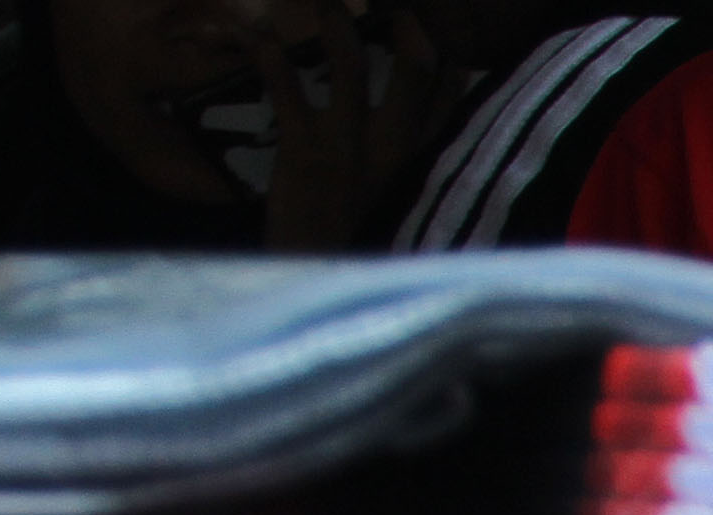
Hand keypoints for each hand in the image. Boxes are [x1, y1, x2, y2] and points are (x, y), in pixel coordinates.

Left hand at [251, 0, 445, 252]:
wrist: (321, 287)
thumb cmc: (361, 255)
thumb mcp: (406, 214)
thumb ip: (413, 174)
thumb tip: (415, 140)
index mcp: (426, 164)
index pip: (450, 96)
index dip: (443, 56)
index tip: (424, 30)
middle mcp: (397, 149)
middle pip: (414, 68)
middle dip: (400, 26)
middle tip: (387, 7)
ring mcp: (350, 148)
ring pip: (351, 66)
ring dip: (335, 25)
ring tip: (324, 2)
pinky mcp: (304, 153)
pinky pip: (288, 90)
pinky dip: (271, 59)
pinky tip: (261, 39)